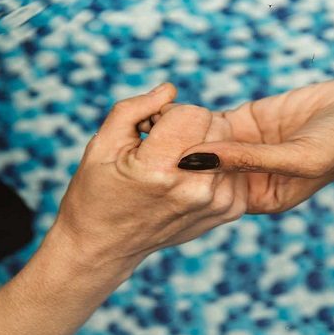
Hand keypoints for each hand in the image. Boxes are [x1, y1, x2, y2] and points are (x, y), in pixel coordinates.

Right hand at [47, 83, 247, 280]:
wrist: (105, 245)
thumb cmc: (98, 191)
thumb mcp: (103, 143)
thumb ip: (136, 108)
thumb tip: (170, 89)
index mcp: (160, 169)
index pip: (192, 112)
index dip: (169, 113)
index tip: (150, 130)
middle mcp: (194, 188)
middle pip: (217, 124)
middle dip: (191, 125)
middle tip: (164, 145)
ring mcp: (215, 203)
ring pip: (230, 145)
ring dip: (206, 145)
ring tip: (175, 164)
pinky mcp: (228, 212)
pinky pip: (235, 167)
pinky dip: (216, 166)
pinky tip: (189, 180)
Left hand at [140, 77, 333, 213]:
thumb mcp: (298, 157)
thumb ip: (248, 158)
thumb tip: (198, 158)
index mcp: (263, 197)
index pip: (217, 194)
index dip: (189, 184)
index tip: (158, 173)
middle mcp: (252, 176)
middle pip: (206, 171)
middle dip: (177, 161)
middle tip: (143, 151)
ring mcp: (249, 147)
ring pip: (205, 144)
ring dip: (182, 137)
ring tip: (149, 129)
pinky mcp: (251, 120)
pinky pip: (215, 121)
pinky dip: (195, 118)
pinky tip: (169, 112)